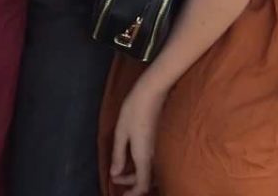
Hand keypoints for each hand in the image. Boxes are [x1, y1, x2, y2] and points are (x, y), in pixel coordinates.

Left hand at [109, 80, 168, 195]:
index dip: (133, 194)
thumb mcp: (120, 133)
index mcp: (144, 157)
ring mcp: (161, 149)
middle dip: (132, 183)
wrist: (152, 92)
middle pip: (147, 181)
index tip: (122, 194)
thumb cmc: (134, 110)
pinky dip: (144, 166)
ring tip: (123, 170)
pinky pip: (156, 162)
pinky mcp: (163, 142)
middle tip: (117, 178)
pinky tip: (134, 159)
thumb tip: (115, 173)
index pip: (142, 186)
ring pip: (152, 172)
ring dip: (138, 175)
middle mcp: (156, 156)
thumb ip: (118, 155)